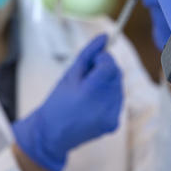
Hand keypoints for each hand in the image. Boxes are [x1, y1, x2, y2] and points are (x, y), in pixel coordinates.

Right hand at [12, 34, 122, 170]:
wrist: (52, 134)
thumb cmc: (58, 100)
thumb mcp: (70, 74)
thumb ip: (88, 53)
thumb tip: (105, 36)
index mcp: (91, 91)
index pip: (110, 65)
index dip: (103, 59)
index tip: (92, 62)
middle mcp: (104, 104)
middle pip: (116, 75)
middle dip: (105, 70)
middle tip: (87, 78)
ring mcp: (111, 115)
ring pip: (118, 87)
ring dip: (108, 84)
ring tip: (88, 92)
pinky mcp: (113, 123)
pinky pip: (117, 102)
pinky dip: (109, 98)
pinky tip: (93, 104)